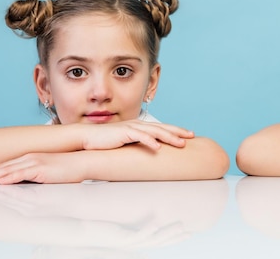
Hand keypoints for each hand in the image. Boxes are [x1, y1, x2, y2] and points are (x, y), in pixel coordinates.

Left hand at [0, 152, 86, 183]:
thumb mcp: (46, 170)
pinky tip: (2, 180)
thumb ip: (33, 174)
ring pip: (9, 170)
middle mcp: (30, 158)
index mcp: (30, 158)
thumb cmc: (67, 167)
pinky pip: (23, 174)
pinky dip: (11, 177)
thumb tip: (24, 181)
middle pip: (3, 167)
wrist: (83, 161)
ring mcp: (35, 162)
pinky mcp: (42, 169)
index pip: (6, 165)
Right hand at [79, 120, 193, 150]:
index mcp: (139, 127)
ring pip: (155, 131)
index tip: (188, 134)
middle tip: (192, 136)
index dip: (175, 130)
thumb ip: (136, 145)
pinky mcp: (124, 133)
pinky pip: (139, 137)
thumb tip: (148, 154)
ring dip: (169, 137)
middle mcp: (138, 125)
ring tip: (181, 143)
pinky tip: (158, 147)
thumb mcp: (125, 143)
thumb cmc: (106, 142)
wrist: (87, 138)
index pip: (161, 127)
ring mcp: (131, 128)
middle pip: (162, 127)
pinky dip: (150, 141)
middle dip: (178, 131)